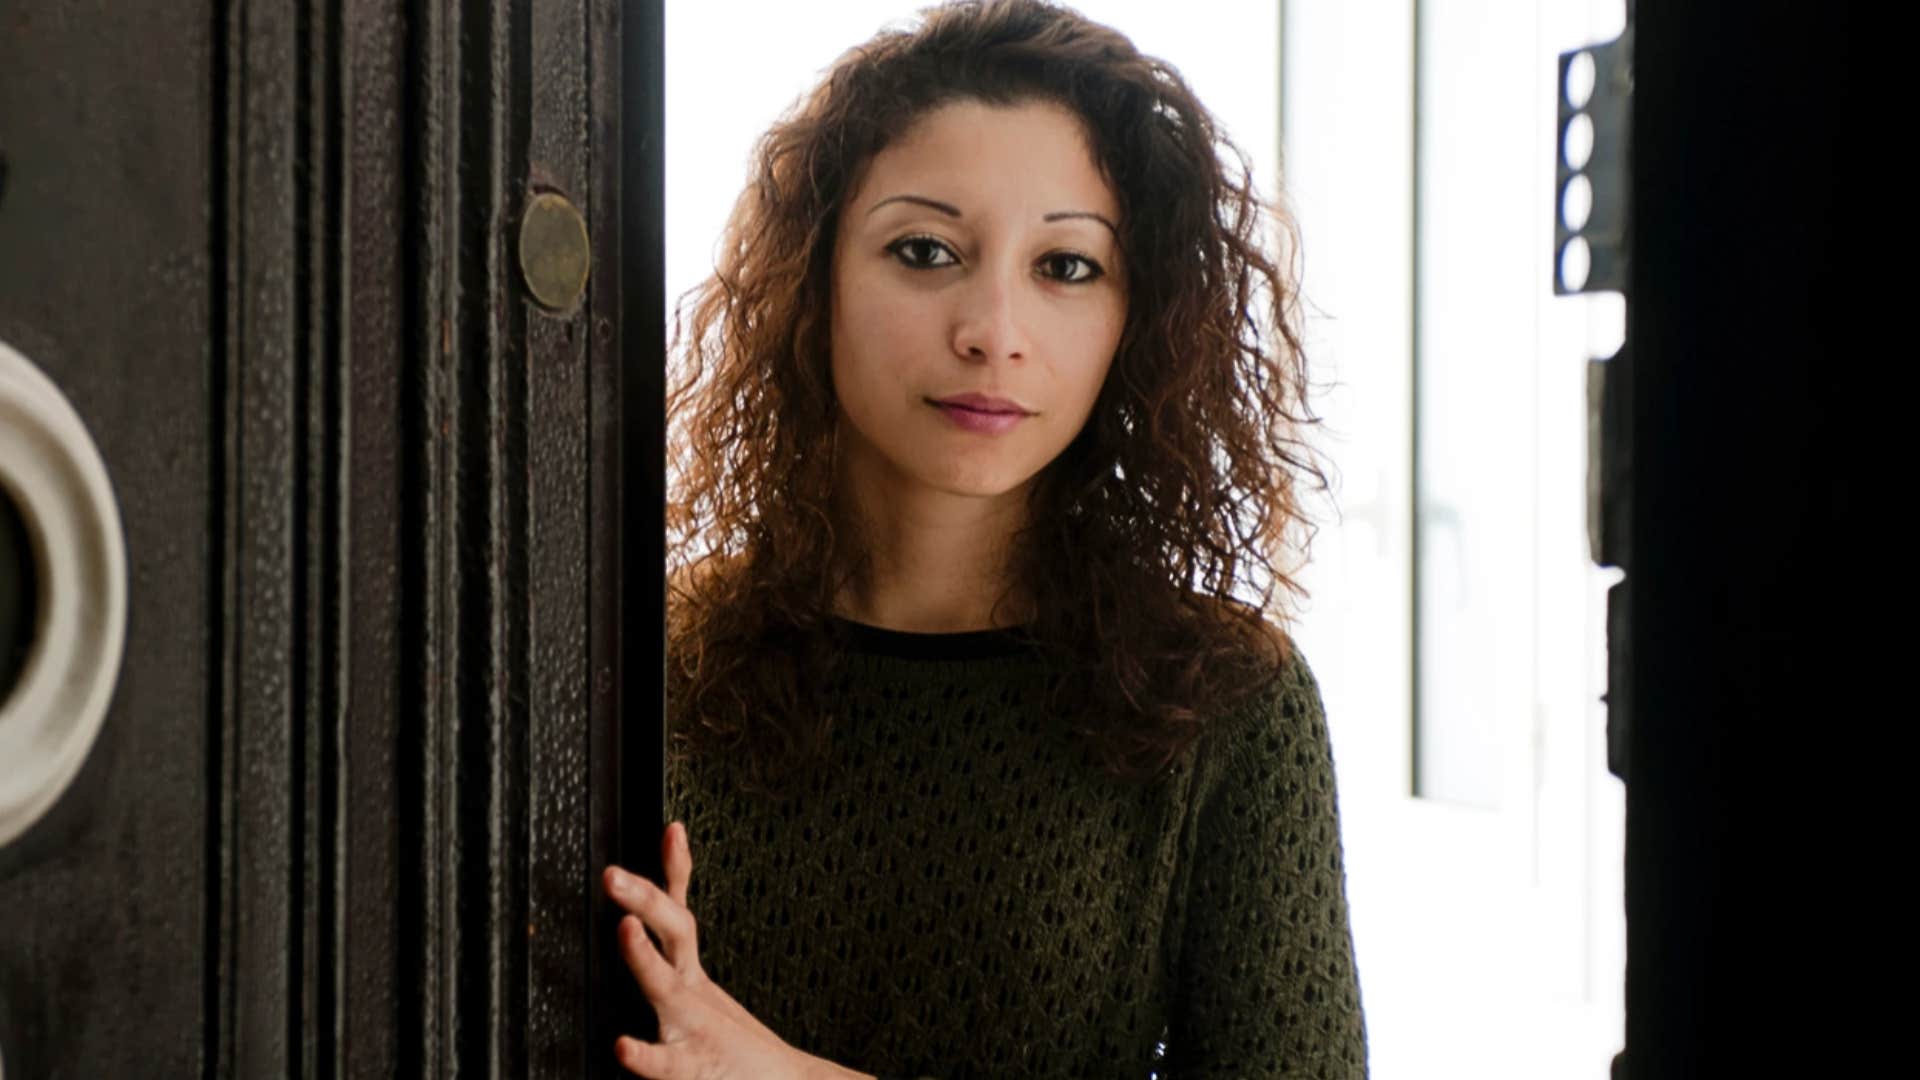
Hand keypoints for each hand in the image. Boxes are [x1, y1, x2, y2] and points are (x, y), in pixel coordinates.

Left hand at [603, 822, 814, 1079]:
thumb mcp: (697, 991)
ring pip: (665, 984)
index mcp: (688, 973)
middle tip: (615, 875)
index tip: (673, 829)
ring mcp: (689, 1026)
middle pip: (673, 932)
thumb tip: (655, 903)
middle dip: (646, 899)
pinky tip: (623, 1048)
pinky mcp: (688, 1068)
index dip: (677, 867)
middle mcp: (689, 992)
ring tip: (625, 927)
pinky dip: (645, 1056)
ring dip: (643, 955)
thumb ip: (670, 952)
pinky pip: (664, 1061)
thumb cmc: (729, 1046)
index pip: (678, 909)